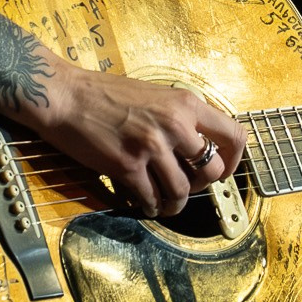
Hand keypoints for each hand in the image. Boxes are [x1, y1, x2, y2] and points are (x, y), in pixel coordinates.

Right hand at [36, 66, 245, 216]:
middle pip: (212, 170)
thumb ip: (180, 117)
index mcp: (186, 104)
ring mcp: (151, 146)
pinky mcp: (127, 166)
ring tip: (167, 204)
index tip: (224, 170)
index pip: (233, 134)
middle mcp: (174, 124)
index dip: (235, 159)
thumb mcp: (156, 94)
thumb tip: (198, 146)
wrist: (66, 96)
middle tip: (188, 186)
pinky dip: (151, 207)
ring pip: (182, 191)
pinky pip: (151, 198)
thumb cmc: (106, 93)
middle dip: (203, 185)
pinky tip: (145, 204)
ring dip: (176, 204)